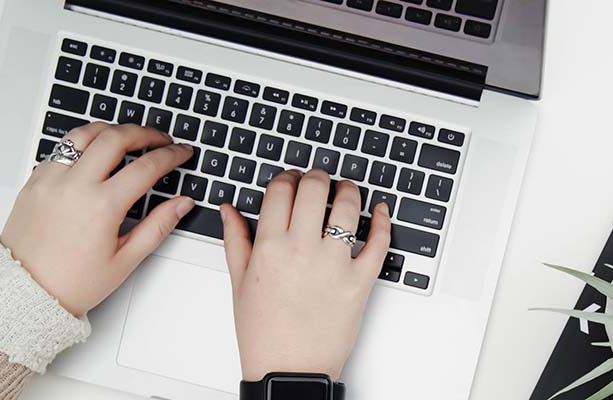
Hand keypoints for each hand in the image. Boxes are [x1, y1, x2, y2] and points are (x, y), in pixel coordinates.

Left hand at [0, 123, 195, 315]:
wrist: (24, 293)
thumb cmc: (71, 283)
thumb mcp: (125, 260)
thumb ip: (158, 226)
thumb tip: (181, 203)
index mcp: (102, 206)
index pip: (146, 166)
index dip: (171, 155)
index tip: (182, 153)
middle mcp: (74, 185)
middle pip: (116, 137)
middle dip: (145, 133)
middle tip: (160, 139)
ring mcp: (51, 180)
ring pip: (85, 134)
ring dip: (111, 130)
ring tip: (127, 137)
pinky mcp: (34, 181)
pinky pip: (61, 149)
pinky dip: (83, 145)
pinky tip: (94, 155)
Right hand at [221, 169, 391, 381]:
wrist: (290, 370)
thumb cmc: (264, 333)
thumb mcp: (239, 283)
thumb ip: (235, 240)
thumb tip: (230, 209)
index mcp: (269, 248)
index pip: (281, 190)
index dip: (287, 177)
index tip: (292, 179)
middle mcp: (302, 251)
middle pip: (314, 189)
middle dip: (317, 176)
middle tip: (319, 180)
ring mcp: (334, 265)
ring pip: (348, 207)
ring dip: (349, 191)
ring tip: (346, 191)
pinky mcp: (360, 282)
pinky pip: (378, 243)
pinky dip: (383, 222)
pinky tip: (380, 211)